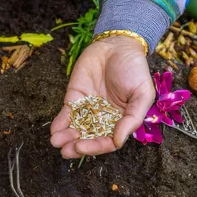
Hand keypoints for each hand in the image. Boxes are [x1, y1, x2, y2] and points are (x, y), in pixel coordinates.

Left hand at [50, 35, 155, 157]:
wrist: (118, 45)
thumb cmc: (135, 69)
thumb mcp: (142, 95)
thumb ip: (132, 119)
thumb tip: (117, 142)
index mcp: (120, 122)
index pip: (106, 142)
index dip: (95, 147)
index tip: (83, 147)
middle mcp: (103, 119)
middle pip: (88, 138)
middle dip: (76, 146)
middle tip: (66, 151)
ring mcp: (87, 109)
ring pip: (75, 128)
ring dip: (65, 137)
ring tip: (57, 142)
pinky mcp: (75, 98)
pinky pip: (66, 114)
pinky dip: (60, 123)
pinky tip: (54, 130)